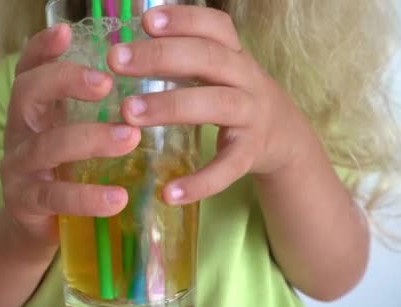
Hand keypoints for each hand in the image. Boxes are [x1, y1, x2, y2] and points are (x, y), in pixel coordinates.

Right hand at [1, 24, 140, 241]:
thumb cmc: (65, 171)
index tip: (66, 31)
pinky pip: (55, 197)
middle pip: (28, 93)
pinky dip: (87, 197)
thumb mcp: (74, 134)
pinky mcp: (26, 203)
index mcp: (33, 109)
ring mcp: (18, 167)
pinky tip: (118, 198)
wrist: (36, 226)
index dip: (42, 48)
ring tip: (129, 138)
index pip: (29, 69)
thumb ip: (94, 111)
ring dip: (89, 139)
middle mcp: (19, 131)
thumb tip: (147, 80)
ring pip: (47, 146)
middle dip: (65, 81)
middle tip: (107, 83)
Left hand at [107, 5, 316, 204]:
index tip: (145, 21)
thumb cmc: (234, 95)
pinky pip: (227, 168)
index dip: (183, 19)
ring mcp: (251, 115)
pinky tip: (168, 194)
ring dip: (169, 105)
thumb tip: (128, 45)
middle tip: (116, 60)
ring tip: (128, 112)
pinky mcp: (250, 154)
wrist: (284, 136)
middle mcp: (246, 78)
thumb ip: (184, 54)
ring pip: (214, 104)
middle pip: (208, 58)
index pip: (215, 27)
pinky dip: (199, 182)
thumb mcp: (218, 69)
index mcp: (234, 54)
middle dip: (160, 56)